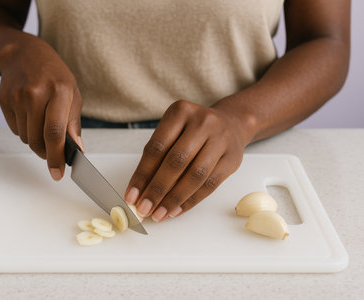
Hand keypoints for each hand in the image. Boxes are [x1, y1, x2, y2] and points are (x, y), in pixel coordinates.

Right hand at [0, 36, 82, 180]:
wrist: (24, 53)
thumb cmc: (54, 75)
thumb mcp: (73, 94)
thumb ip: (73, 124)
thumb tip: (76, 150)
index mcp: (59, 91)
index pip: (55, 132)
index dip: (57, 156)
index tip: (58, 173)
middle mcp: (35, 93)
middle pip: (38, 140)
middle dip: (47, 153)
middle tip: (53, 152)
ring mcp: (16, 97)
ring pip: (26, 138)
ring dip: (35, 140)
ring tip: (42, 122)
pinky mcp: (4, 101)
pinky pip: (15, 130)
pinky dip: (25, 130)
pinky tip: (30, 114)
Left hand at [124, 100, 252, 220]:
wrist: (232, 123)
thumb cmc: (193, 130)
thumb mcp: (173, 131)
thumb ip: (156, 157)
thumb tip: (139, 191)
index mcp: (180, 111)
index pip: (157, 147)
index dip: (142, 174)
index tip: (131, 196)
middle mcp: (203, 122)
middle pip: (176, 162)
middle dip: (157, 189)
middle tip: (144, 208)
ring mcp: (221, 140)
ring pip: (195, 176)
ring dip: (174, 199)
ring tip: (159, 214)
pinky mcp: (233, 159)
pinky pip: (210, 185)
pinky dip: (191, 200)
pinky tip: (176, 210)